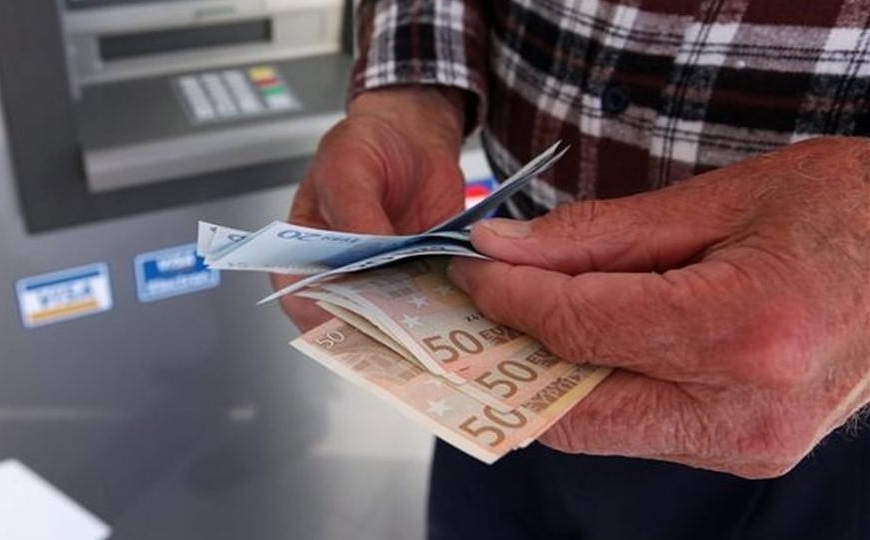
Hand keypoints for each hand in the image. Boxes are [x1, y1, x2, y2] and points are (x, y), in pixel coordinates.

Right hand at [273, 86, 466, 330]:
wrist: (414, 136)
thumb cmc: (364, 146)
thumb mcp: (347, 168)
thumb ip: (354, 211)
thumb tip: (368, 252)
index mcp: (304, 253)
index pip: (301, 299)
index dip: (322, 316)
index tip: (352, 316)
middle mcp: (342, 275)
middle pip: (349, 318)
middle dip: (374, 325)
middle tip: (399, 322)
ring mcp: (383, 281)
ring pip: (393, 319)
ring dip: (413, 321)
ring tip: (432, 317)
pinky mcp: (421, 279)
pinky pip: (430, 302)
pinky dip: (444, 304)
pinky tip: (459, 298)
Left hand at [448, 136, 869, 477]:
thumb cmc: (842, 210)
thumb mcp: (716, 200)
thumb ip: (596, 235)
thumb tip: (504, 250)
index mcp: (744, 331)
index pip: (578, 328)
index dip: (507, 296)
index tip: (471, 268)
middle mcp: (746, 409)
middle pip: (574, 406)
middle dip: (512, 354)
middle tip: (479, 302)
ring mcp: (749, 443)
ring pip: (600, 427)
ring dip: (550, 374)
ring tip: (528, 313)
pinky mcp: (746, 450)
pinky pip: (639, 427)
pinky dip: (598, 387)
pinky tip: (586, 340)